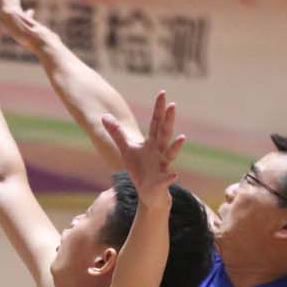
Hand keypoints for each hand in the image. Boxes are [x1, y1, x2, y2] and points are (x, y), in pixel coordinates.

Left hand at [101, 91, 184, 207]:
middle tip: (172, 105)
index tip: (162, 93)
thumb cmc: (139, 169)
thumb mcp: (127, 149)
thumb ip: (117, 133)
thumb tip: (104, 116)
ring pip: (170, 154)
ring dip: (176, 146)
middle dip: (168, 120)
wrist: (148, 193)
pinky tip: (174, 175)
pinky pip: (166, 179)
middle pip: (164, 133)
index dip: (158, 109)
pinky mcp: (161, 182)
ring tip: (182, 138)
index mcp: (152, 142)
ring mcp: (162, 166)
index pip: (156, 122)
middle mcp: (160, 151)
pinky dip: (170, 177)